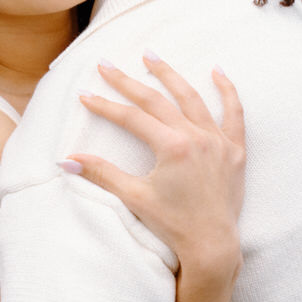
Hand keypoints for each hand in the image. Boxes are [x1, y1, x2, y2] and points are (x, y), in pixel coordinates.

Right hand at [63, 54, 245, 275]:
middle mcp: (197, 137)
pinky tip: (217, 71)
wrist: (211, 246)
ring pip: (192, 98)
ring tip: (151, 56)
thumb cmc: (172, 225)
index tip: (85, 95)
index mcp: (172, 147)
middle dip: (128, 82)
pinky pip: (234, 114)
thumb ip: (101, 174)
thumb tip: (65, 160)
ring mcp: (219, 142)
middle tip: (107, 64)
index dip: (105, 105)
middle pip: (157, 101)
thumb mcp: (134, 197)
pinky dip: (227, 91)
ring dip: (170, 75)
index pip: (131, 118)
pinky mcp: (235, 151)